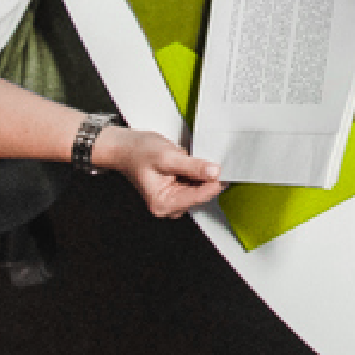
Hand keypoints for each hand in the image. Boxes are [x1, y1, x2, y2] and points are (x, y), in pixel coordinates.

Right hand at [99, 124, 225, 218]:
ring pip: (200, 188)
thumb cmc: (139, 152)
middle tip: (213, 158)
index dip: (215, 181)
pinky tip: (191, 162)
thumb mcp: (167, 156)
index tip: (227, 168)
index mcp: (164, 204)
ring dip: (203, 173)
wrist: (126, 147)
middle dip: (208, 176)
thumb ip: (192, 166)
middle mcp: (169, 207)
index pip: (199, 196)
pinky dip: (197, 172)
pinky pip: (195, 183)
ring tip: (194, 158)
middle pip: (202, 194)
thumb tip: (214, 172)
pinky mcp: (177, 192)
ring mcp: (173, 200)